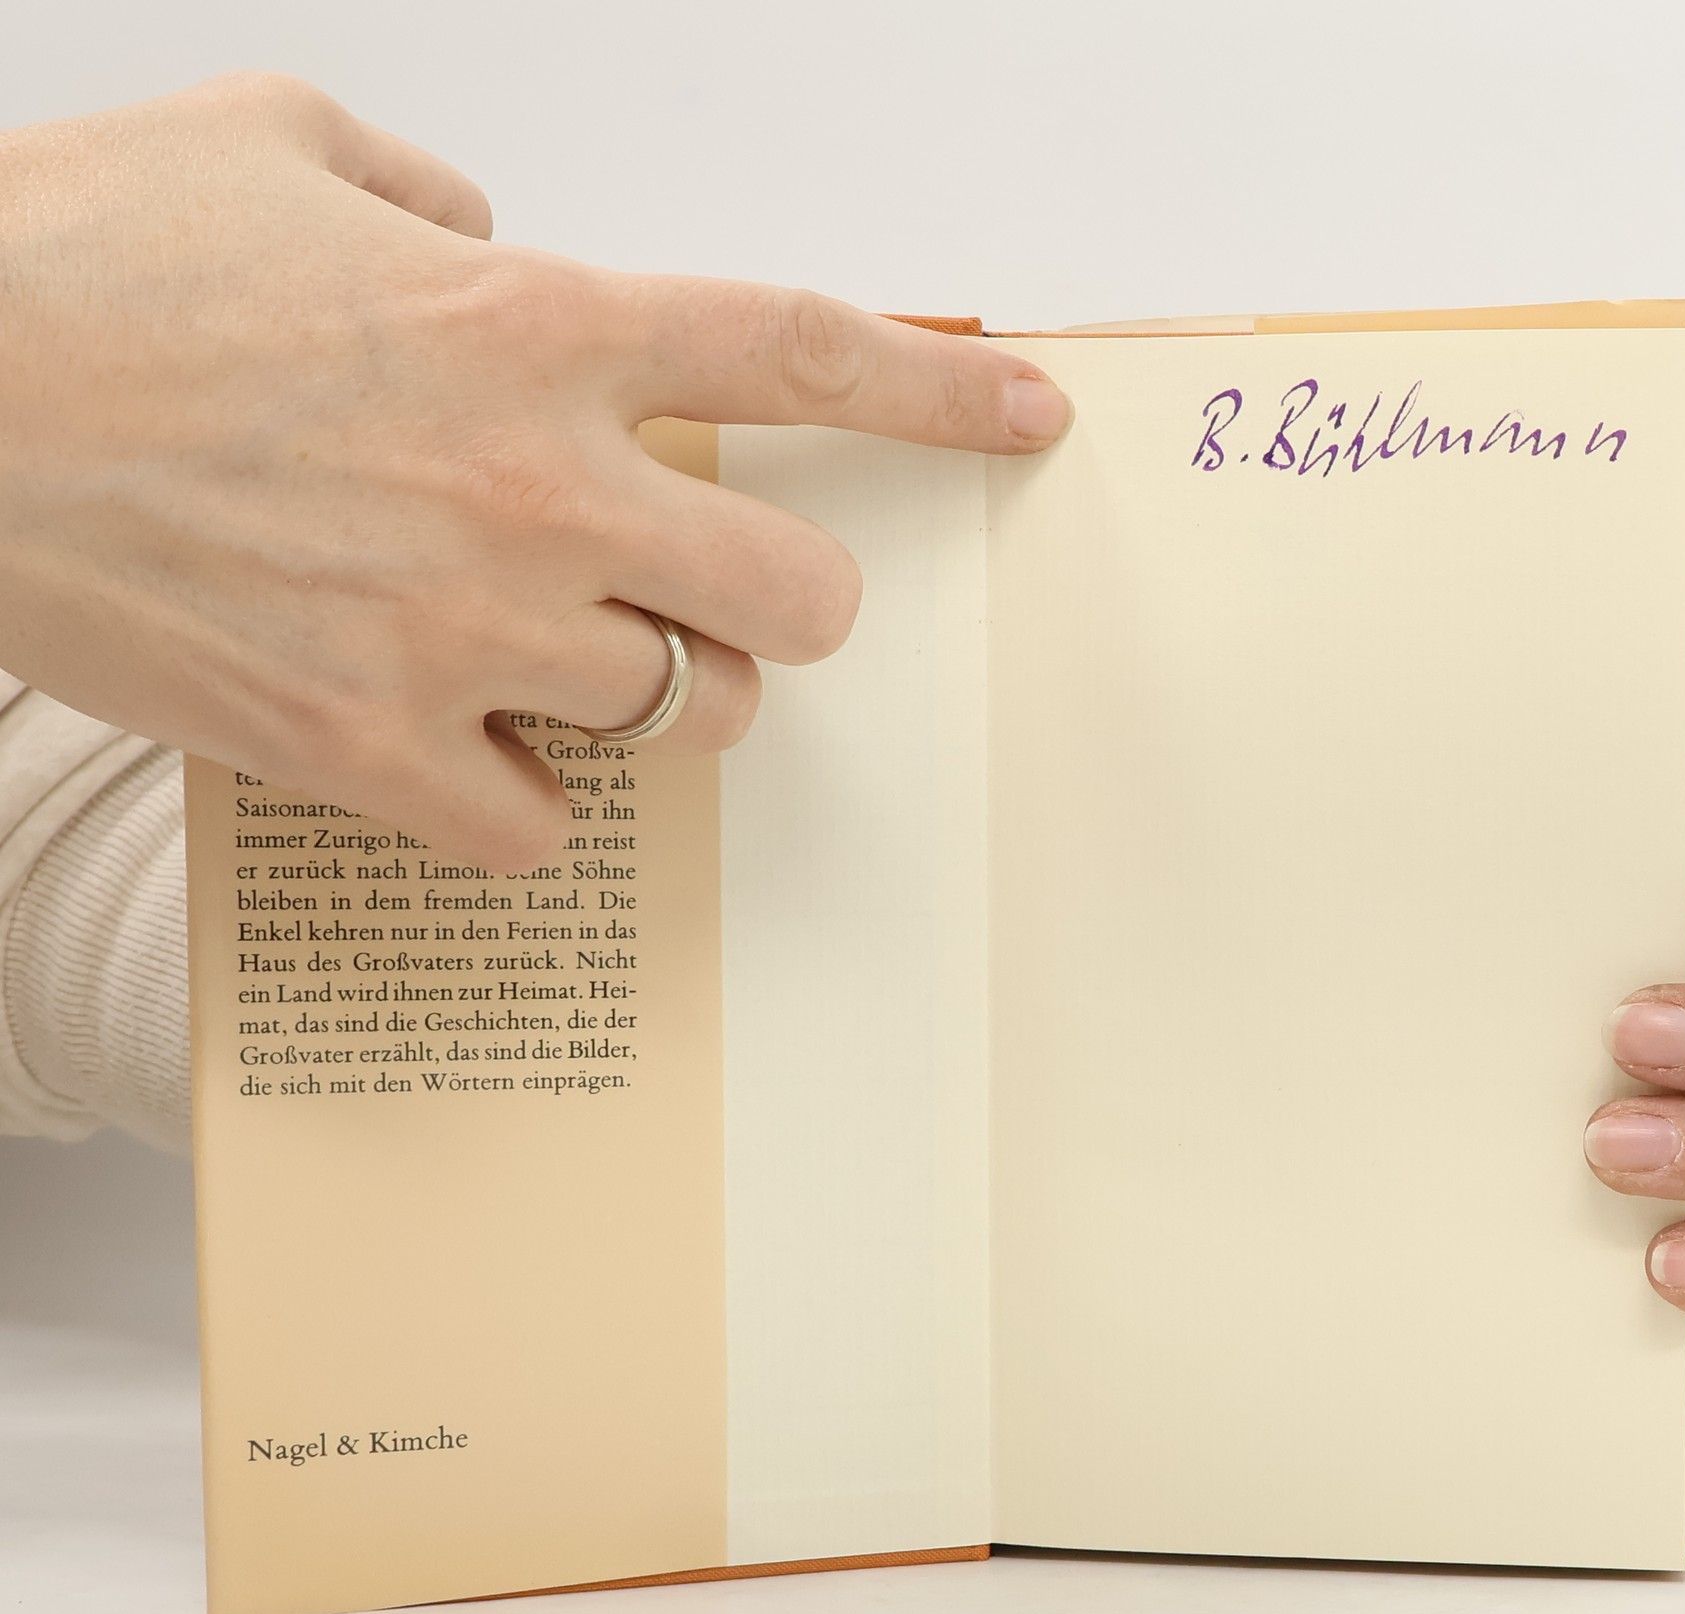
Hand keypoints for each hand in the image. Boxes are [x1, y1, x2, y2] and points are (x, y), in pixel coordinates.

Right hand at [0, 75, 1070, 869]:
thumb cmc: (80, 265)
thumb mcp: (279, 147)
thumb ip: (434, 192)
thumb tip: (495, 235)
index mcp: (531, 327)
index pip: (803, 354)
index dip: (940, 391)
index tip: (1025, 415)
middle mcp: (532, 492)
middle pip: (797, 604)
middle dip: (786, 605)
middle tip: (710, 589)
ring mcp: (459, 639)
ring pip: (685, 720)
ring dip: (655, 692)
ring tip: (553, 656)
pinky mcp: (368, 755)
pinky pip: (538, 831)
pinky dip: (523, 802)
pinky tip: (459, 748)